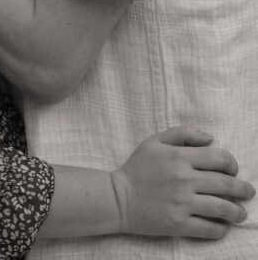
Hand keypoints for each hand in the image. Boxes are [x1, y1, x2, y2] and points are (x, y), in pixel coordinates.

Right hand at [111, 127, 254, 238]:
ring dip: (237, 212)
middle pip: (226, 184)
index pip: (219, 158)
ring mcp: (182, 203)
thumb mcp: (155, 141)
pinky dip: (221, 229)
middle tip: (248, 192)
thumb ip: (183, 133)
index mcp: (179, 157)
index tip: (234, 170)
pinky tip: (223, 227)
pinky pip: (209, 228)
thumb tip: (210, 138)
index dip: (232, 164)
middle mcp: (184, 179)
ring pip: (222, 208)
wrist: (118, 198)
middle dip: (243, 189)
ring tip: (241, 214)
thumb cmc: (137, 168)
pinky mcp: (179, 224)